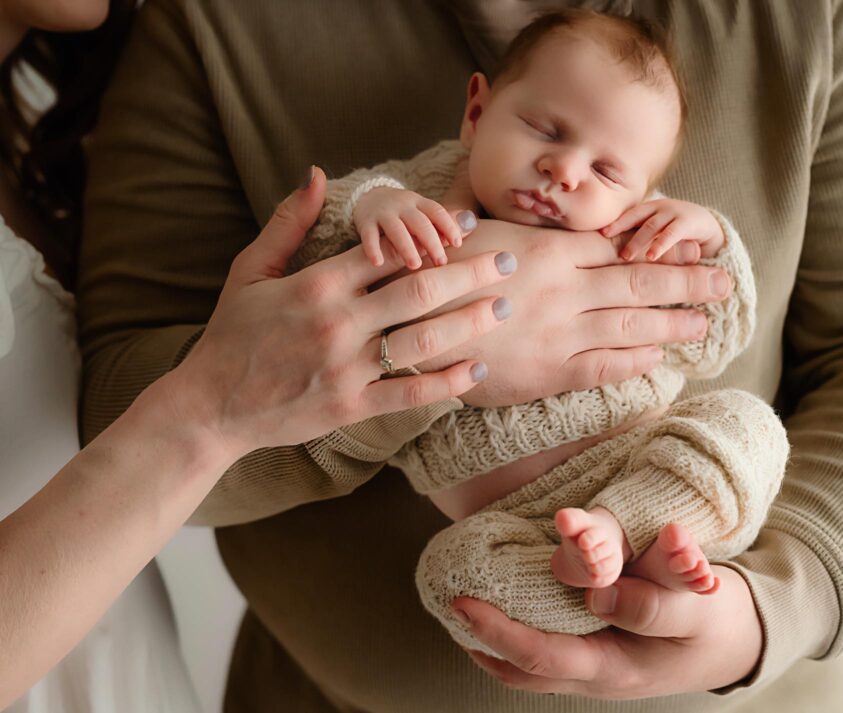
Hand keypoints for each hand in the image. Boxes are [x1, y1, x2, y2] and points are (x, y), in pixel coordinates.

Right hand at [170, 167, 513, 458]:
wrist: (209, 406)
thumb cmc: (231, 335)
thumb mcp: (251, 271)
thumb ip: (288, 223)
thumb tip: (318, 174)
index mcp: (317, 284)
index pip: (390, 251)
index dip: (435, 234)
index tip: (470, 225)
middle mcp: (338, 323)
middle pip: (420, 289)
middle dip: (471, 272)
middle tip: (508, 260)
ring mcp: (346, 367)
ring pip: (423, 338)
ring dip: (470, 321)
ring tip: (504, 306)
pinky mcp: (351, 407)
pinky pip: (409, 391)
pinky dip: (447, 382)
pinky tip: (476, 368)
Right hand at [354, 186, 476, 268]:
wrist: (369, 198)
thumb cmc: (405, 216)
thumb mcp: (424, 215)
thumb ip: (443, 224)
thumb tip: (473, 226)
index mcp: (420, 204)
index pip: (437, 212)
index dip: (448, 226)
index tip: (458, 244)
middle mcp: (403, 206)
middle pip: (419, 222)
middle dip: (431, 242)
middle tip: (441, 262)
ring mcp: (383, 213)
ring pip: (396, 229)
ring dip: (406, 246)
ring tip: (415, 265)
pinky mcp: (365, 222)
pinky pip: (368, 235)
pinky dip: (372, 248)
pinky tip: (378, 263)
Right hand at [413, 220, 733, 407]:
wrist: (407, 327)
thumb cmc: (435, 273)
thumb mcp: (474, 232)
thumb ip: (516, 226)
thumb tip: (538, 210)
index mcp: (550, 250)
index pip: (619, 246)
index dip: (660, 246)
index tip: (691, 246)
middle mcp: (565, 289)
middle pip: (640, 280)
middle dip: (687, 281)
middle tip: (723, 282)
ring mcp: (561, 331)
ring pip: (632, 324)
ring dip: (673, 323)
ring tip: (704, 322)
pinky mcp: (550, 371)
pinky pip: (606, 365)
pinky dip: (636, 360)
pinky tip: (658, 357)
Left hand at [452, 565, 762, 697]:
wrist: (739, 643)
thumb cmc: (717, 621)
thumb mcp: (698, 610)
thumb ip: (652, 605)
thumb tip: (597, 595)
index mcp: (616, 668)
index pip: (541, 657)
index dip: (497, 632)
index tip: (462, 602)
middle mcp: (597, 677)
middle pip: (523, 670)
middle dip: (482, 640)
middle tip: (449, 600)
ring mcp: (596, 672)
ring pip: (530, 669)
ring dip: (493, 644)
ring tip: (465, 610)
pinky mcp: (598, 658)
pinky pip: (545, 655)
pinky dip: (516, 639)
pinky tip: (504, 611)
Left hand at [601, 199, 724, 262]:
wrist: (708, 227)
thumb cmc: (674, 234)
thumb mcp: (654, 234)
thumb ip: (636, 238)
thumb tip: (606, 257)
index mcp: (648, 210)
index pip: (627, 214)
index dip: (614, 223)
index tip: (599, 234)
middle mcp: (659, 208)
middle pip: (636, 218)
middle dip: (621, 232)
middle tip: (607, 248)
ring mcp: (674, 213)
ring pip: (651, 225)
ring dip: (637, 241)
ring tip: (625, 257)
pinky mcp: (690, 222)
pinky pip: (672, 233)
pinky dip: (660, 244)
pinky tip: (651, 257)